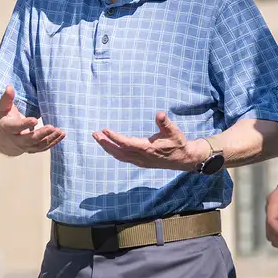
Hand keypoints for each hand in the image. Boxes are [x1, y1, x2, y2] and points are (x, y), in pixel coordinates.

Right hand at [0, 86, 64, 154]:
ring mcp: (24, 146)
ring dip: (50, 138)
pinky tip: (61, 135)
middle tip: (51, 127)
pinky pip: (43, 147)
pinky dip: (53, 142)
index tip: (35, 120)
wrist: (0, 137)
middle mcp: (16, 140)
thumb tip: (9, 87)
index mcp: (8, 128)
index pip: (16, 127)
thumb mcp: (2, 108)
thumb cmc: (4, 119)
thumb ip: (7, 98)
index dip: (25, 124)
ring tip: (60, 131)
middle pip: (29, 139)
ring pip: (38, 145)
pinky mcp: (32, 148)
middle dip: (41, 134)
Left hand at [93, 112, 208, 170]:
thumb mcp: (174, 131)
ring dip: (108, 148)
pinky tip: (110, 147)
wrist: (183, 159)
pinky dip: (114, 152)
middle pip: (119, 151)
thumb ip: (165, 123)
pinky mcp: (141, 163)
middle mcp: (141, 157)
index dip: (114, 137)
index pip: (126, 143)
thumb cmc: (178, 143)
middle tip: (94, 134)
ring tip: (98, 138)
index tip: (105, 130)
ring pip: (119, 156)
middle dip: (105, 143)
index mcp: (147, 149)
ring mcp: (140, 161)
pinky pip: (123, 158)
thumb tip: (159, 114)